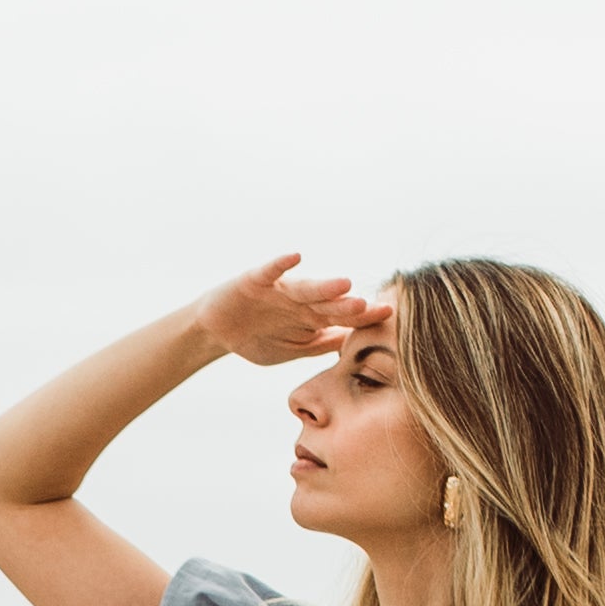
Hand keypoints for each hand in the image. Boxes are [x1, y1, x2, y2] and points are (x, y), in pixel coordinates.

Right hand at [193, 254, 380, 368]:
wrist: (217, 330)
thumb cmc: (258, 338)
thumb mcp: (294, 349)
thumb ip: (322, 344)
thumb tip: (355, 344)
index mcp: (312, 317)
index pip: (342, 317)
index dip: (363, 316)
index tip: (387, 315)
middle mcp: (300, 300)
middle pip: (328, 303)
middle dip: (347, 305)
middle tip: (368, 306)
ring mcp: (279, 288)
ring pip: (305, 287)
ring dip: (324, 286)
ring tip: (344, 284)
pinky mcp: (256, 280)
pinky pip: (270, 270)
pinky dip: (281, 263)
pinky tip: (295, 256)